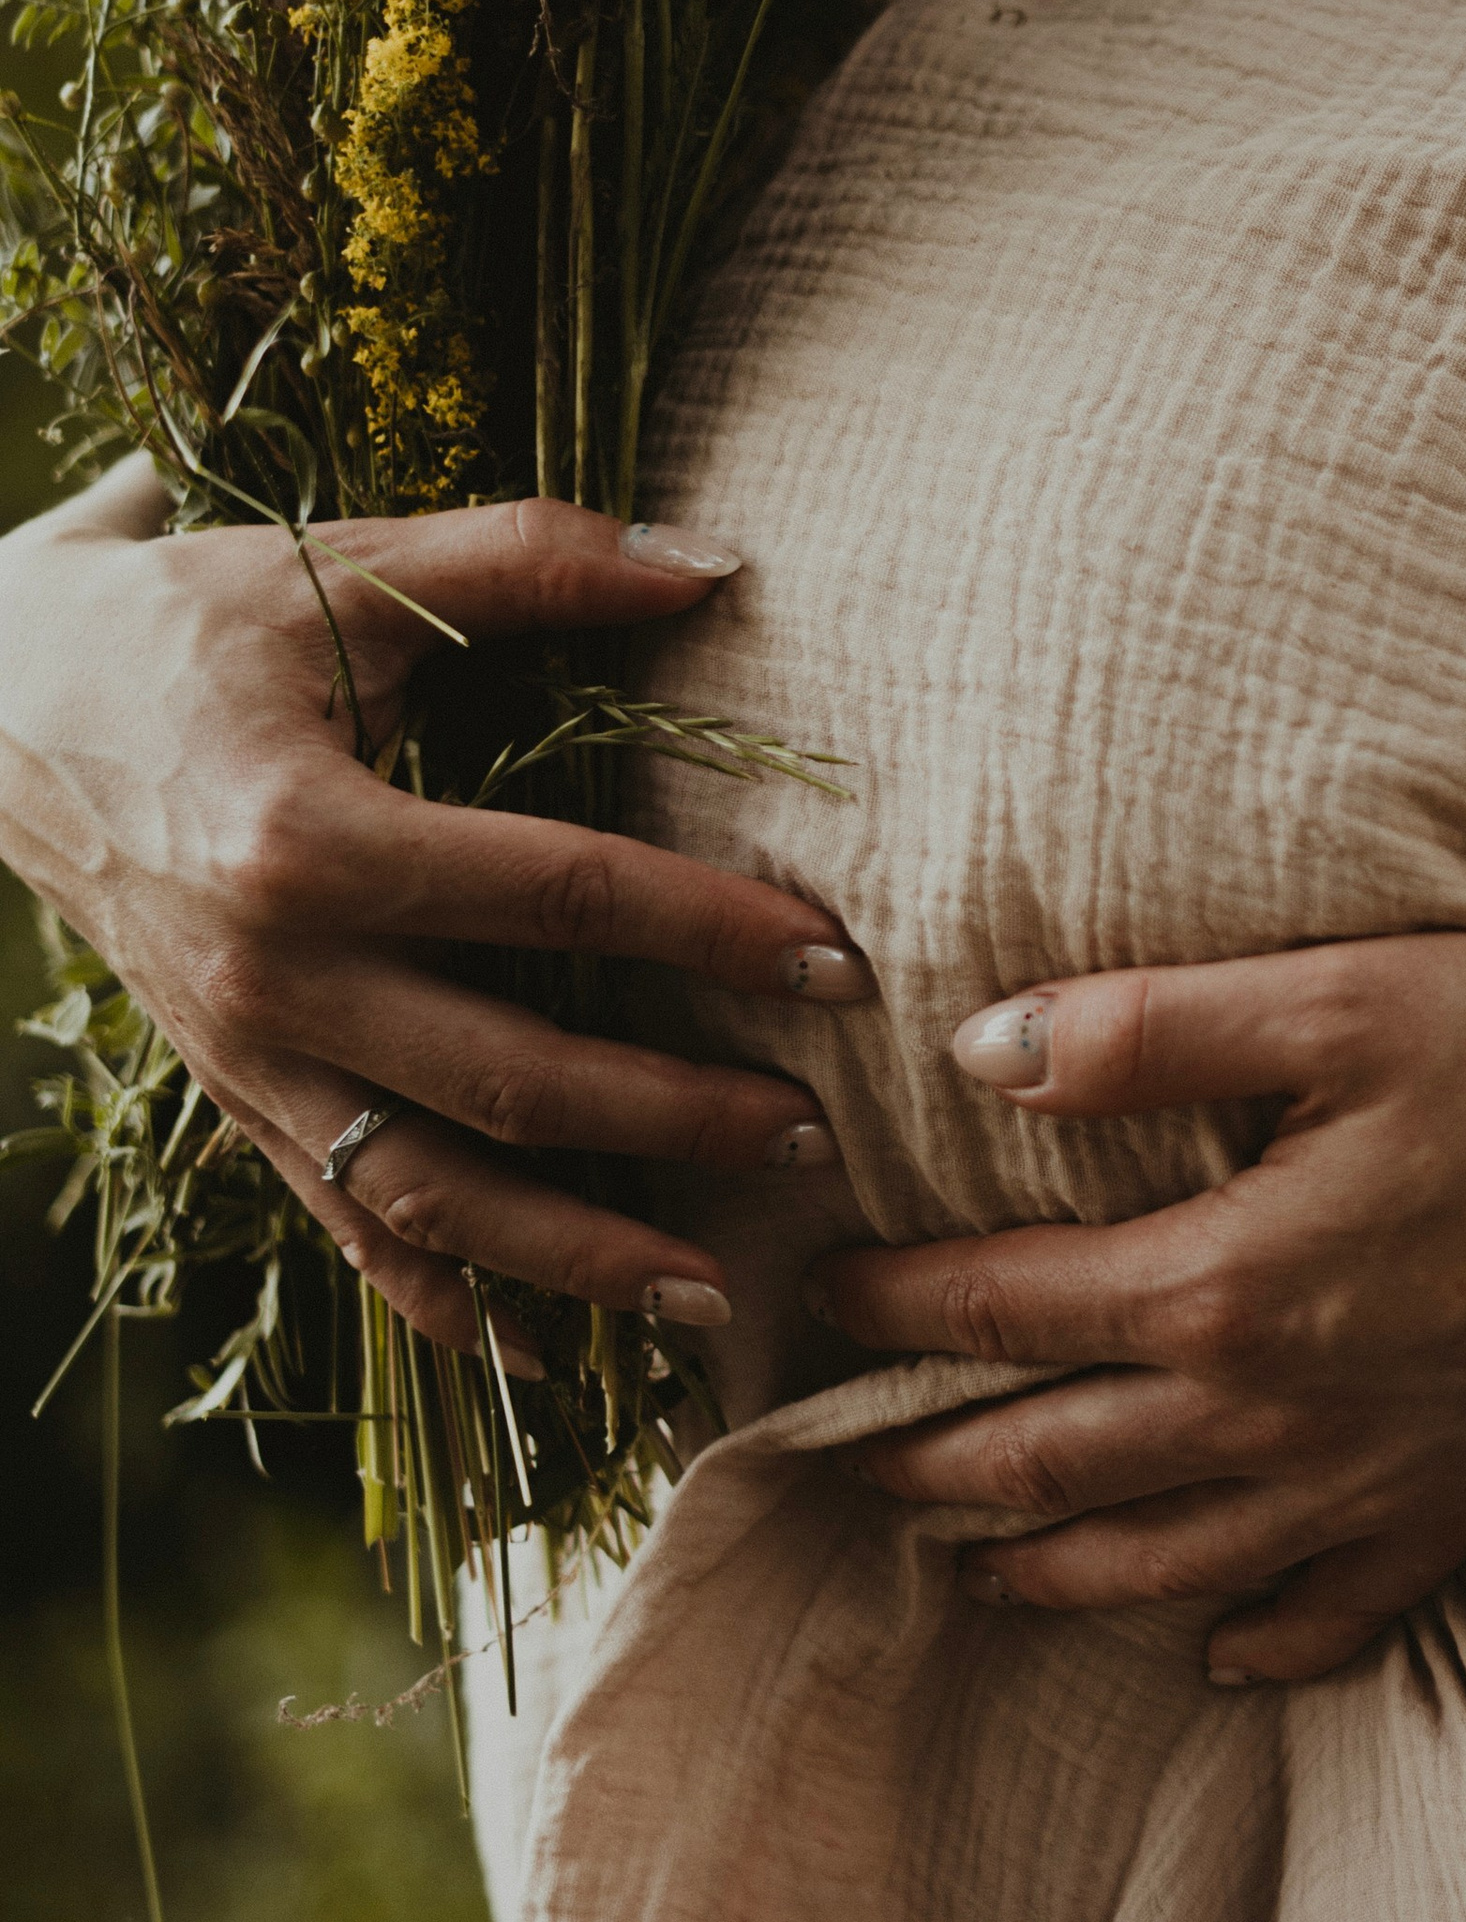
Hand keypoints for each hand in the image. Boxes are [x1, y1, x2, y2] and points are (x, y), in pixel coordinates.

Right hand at [0, 462, 871, 1357]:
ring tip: (721, 1289)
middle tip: (816, 1135)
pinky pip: (349, 1228)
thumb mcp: (336, 569)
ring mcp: (246, 1063)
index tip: (833, 964)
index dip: (707, 932)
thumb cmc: (177, 626)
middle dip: (677, 1119)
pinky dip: (447, 1305)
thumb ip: (527, 560)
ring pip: (435, 1198)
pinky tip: (552, 1360)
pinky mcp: (233, 1102)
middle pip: (512, 1080)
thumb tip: (713, 561)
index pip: (556, 900)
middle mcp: (274, 978)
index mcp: (307, 841)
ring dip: (583, 1257)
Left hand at [808, 933, 1465, 1683]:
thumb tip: (980, 1048)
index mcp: (1230, 1282)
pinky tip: (1214, 1646)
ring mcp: (1372, 1482)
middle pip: (1053, 1463)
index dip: (894, 1302)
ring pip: (1165, 1563)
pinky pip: (1333, 1613)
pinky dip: (1255, 1639)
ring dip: (1049, 1565)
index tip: (821, 1292)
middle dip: (931, 1462)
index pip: (1004, 1309)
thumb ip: (1150, 1025)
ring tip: (970, 1559)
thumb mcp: (1349, 998)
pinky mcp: (1464, 1506)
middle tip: (844, 1459)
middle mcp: (1279, 1415)